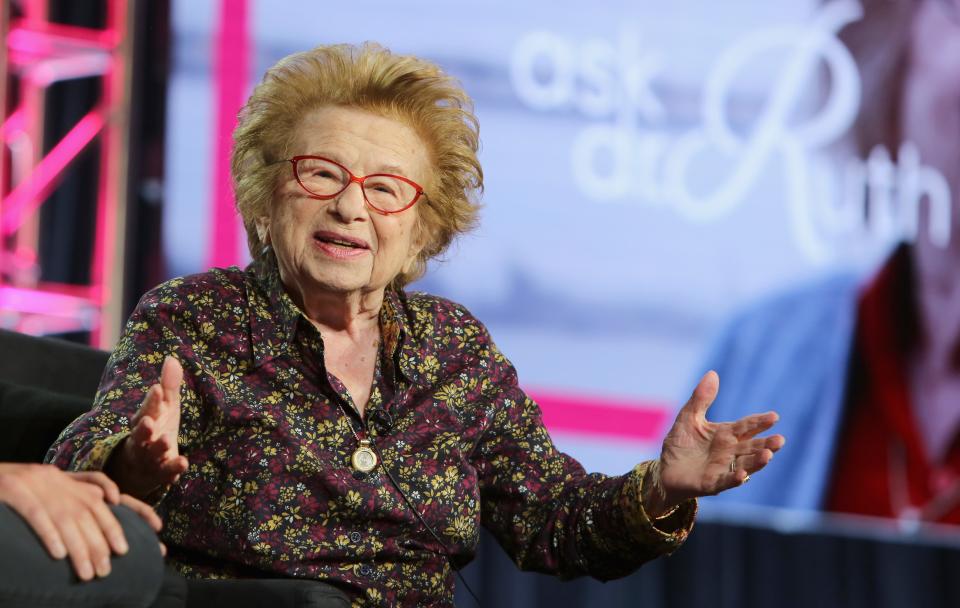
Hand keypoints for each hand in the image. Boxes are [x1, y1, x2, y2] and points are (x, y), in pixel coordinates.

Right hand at [0, 464, 162, 580]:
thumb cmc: (10, 489)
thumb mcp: (46, 489)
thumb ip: (76, 494)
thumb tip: (109, 501)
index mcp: (64, 479)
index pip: (106, 495)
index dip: (134, 511)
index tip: (155, 531)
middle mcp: (55, 478)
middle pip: (89, 510)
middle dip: (102, 539)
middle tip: (108, 569)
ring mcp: (34, 482)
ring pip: (65, 518)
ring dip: (79, 548)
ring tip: (88, 574)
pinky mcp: (13, 489)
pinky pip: (35, 514)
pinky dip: (49, 534)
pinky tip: (58, 555)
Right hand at [109, 356, 188, 498]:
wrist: (141, 466)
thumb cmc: (156, 428)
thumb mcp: (164, 407)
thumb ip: (168, 386)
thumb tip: (172, 358)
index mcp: (143, 420)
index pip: (146, 409)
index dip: (151, 401)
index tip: (156, 389)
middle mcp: (142, 439)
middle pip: (140, 434)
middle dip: (143, 428)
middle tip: (148, 422)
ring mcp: (149, 457)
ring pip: (151, 454)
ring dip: (158, 448)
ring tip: (167, 441)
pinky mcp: (160, 473)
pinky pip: (165, 472)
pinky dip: (173, 469)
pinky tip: (183, 463)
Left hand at [644, 371, 784, 514]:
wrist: (665, 470)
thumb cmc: (680, 444)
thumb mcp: (688, 418)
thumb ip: (701, 399)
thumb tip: (713, 373)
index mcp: (725, 435)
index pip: (746, 426)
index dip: (759, 422)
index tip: (774, 416)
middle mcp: (729, 452)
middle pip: (751, 446)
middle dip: (766, 444)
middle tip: (780, 439)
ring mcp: (723, 468)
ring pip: (745, 464)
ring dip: (757, 461)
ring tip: (768, 455)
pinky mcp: (712, 483)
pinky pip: (725, 481)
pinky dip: (735, 479)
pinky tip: (742, 475)